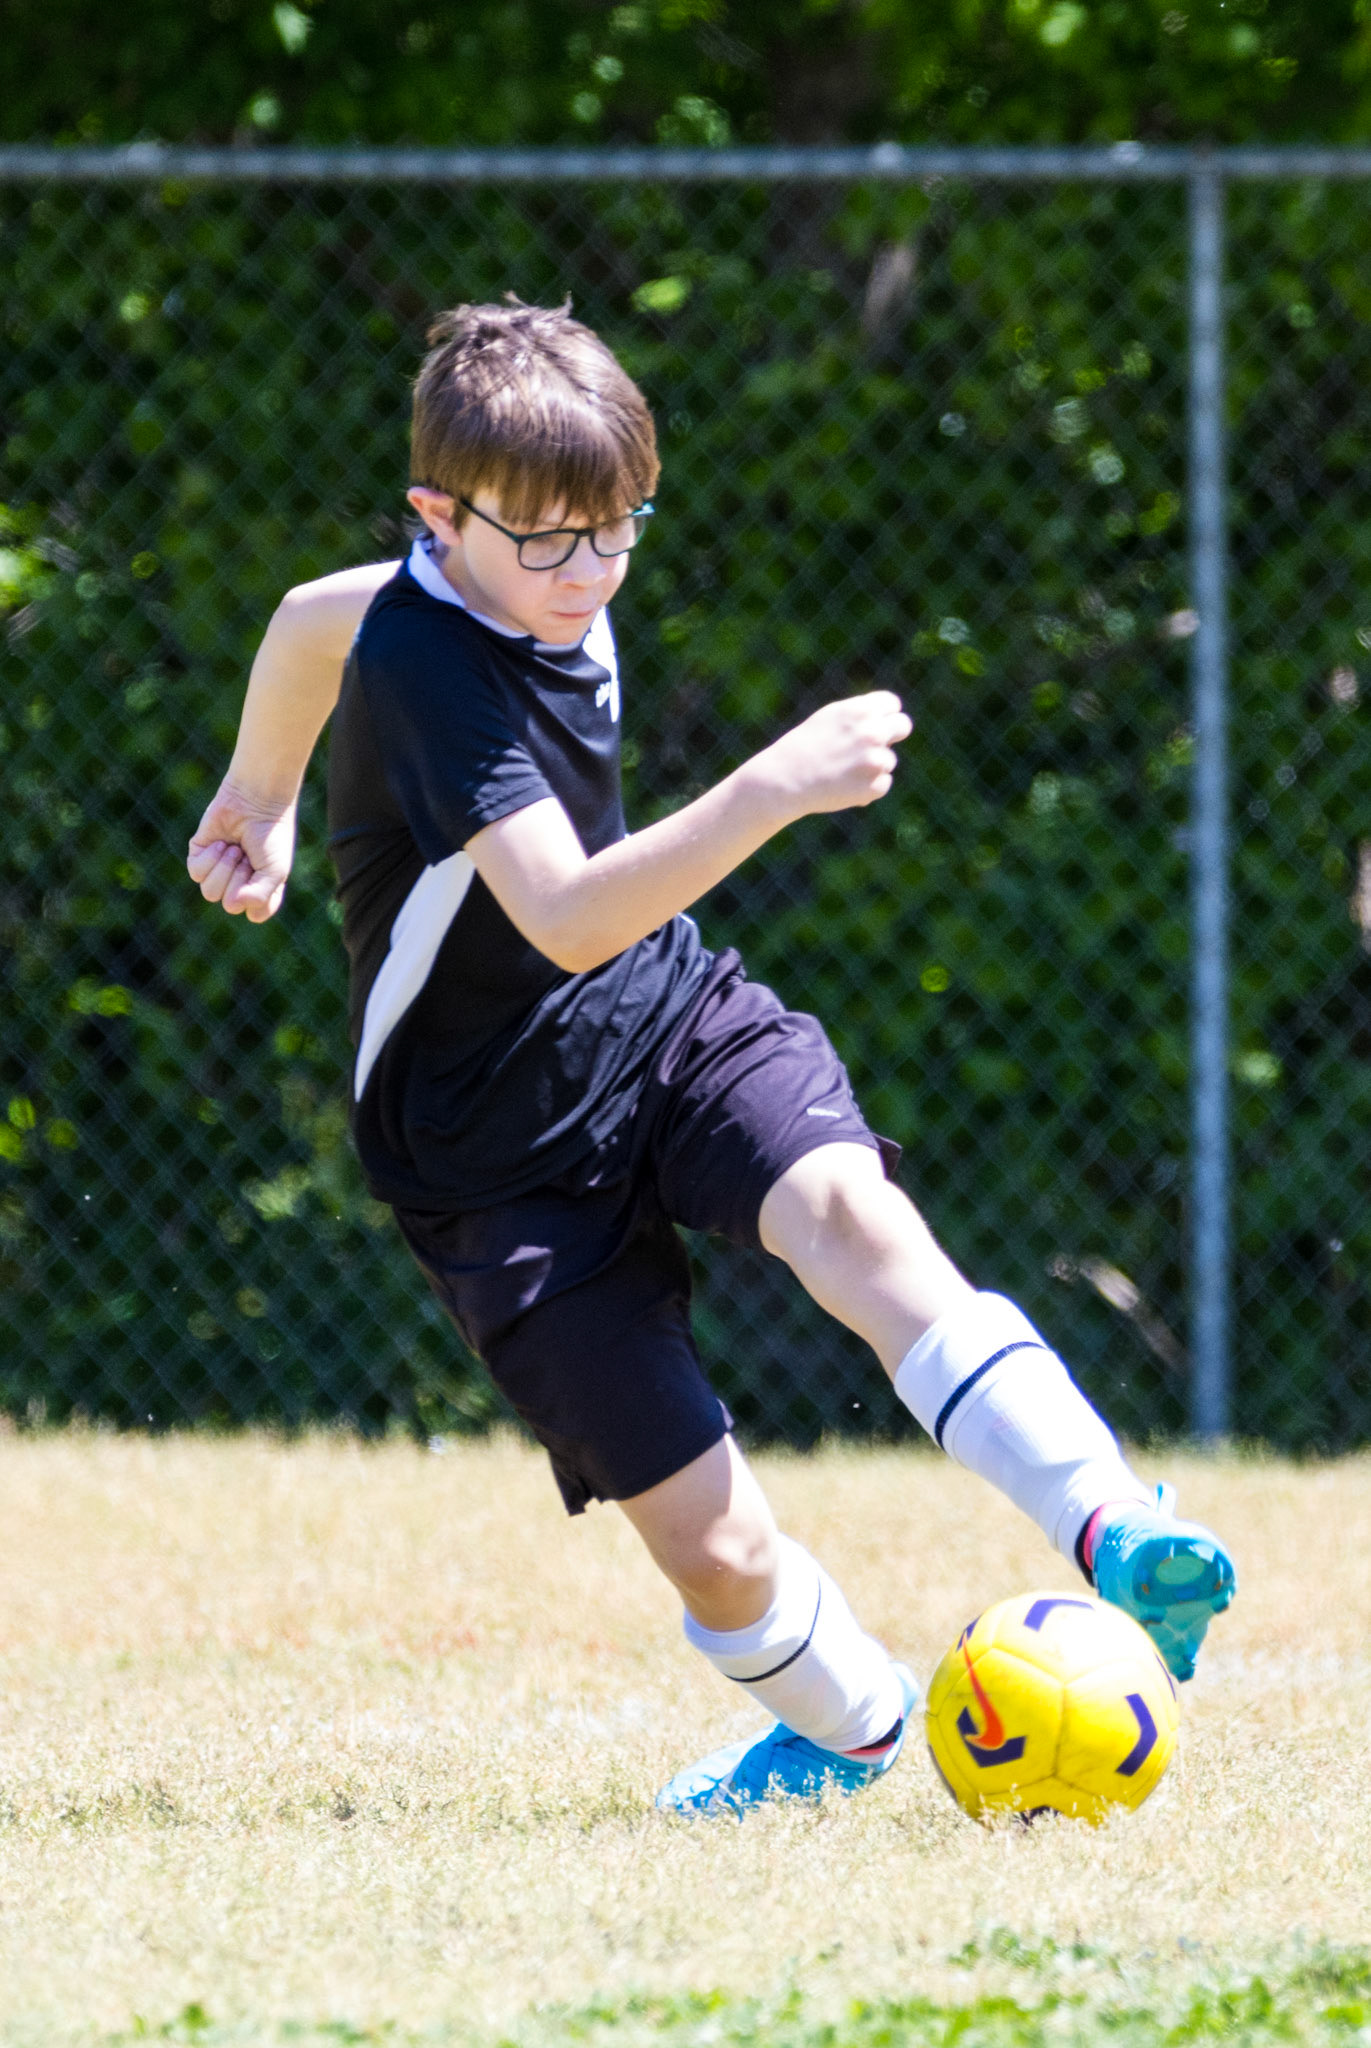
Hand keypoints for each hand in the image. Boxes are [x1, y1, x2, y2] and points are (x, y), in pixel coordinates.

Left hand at [187, 779, 297, 922]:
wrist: (256, 800)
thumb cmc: (271, 835)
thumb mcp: (275, 871)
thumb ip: (259, 896)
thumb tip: (231, 904)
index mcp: (260, 890)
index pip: (255, 914)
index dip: (260, 899)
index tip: (269, 874)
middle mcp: (238, 884)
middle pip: (229, 904)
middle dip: (240, 877)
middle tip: (249, 855)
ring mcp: (218, 871)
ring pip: (210, 892)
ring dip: (225, 868)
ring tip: (235, 848)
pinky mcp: (200, 855)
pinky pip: (196, 873)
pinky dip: (210, 858)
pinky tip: (221, 843)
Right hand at [753, 692, 912, 820]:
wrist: (784, 780)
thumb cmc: (804, 746)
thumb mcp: (831, 718)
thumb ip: (861, 714)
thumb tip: (889, 718)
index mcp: (861, 710)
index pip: (893, 705)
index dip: (885, 715)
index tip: (878, 723)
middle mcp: (872, 732)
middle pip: (903, 725)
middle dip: (893, 734)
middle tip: (873, 745)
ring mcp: (874, 761)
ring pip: (889, 760)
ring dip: (872, 766)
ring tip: (842, 771)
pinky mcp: (873, 787)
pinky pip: (883, 784)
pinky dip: (868, 787)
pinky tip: (844, 786)